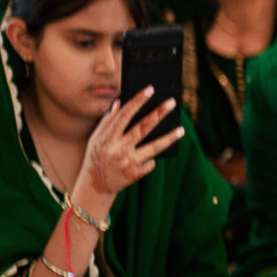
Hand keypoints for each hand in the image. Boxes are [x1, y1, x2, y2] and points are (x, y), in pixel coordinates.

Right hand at [73, 87, 181, 206]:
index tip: (150, 89)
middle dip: (158, 113)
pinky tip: (148, 158)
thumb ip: (107, 121)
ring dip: (169, 138)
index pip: (124, 115)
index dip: (137, 101)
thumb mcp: (96, 139)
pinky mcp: (135, 174)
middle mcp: (118, 149)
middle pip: (143, 128)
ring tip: (182, 130)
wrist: (95, 187)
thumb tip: (120, 102)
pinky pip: (150, 162)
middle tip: (172, 102)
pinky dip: (150, 159)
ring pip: (154, 147)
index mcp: (107, 137)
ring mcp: (128, 162)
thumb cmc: (96, 157)